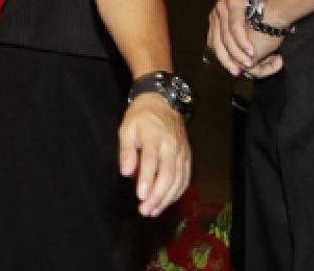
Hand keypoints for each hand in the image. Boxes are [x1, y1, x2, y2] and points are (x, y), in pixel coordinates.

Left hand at [117, 94, 190, 216]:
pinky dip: (177, 192)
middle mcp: (171, 147)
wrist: (163, 102)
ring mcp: (182, 152)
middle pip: (168, 175)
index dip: (147, 180)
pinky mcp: (187, 157)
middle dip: (157, 196)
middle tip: (145, 209)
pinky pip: (185, 178)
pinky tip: (167, 201)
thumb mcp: (126, 128)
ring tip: (153, 210)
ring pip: (178, 180)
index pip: (152, 162)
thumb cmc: (142, 116)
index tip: (141, 196)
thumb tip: (126, 172)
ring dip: (167, 198)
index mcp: (154, 137)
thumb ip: (126, 151)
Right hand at [206, 0, 281, 76]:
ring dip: (224, 57)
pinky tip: (226, 61)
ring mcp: (215, 13)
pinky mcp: (213, 17)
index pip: (235, 26)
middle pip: (223, 36)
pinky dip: (218, 51)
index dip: (243, 42)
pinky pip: (212, 37)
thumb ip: (275, 5)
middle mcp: (221, 7)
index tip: (252, 55)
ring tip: (236, 70)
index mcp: (234, 0)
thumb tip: (290, 27)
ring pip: (214, 39)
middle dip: (235, 54)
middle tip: (248, 67)